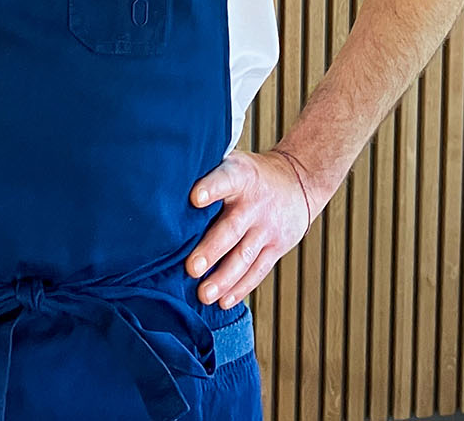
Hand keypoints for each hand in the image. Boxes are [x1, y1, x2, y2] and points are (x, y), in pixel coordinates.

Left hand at [184, 149, 330, 308]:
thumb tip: (164, 181)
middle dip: (211, 250)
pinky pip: (258, 270)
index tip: (195, 197)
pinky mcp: (276, 247)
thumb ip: (207, 171)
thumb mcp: (234, 162)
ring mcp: (267, 228)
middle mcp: (255, 203)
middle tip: (192, 268)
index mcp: (241, 176)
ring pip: (245, 256)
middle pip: (232, 228)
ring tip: (204, 294)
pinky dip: (241, 288)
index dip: (212, 187)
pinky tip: (224, 301)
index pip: (226, 179)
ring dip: (224, 278)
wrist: (299, 182)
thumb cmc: (252, 175)